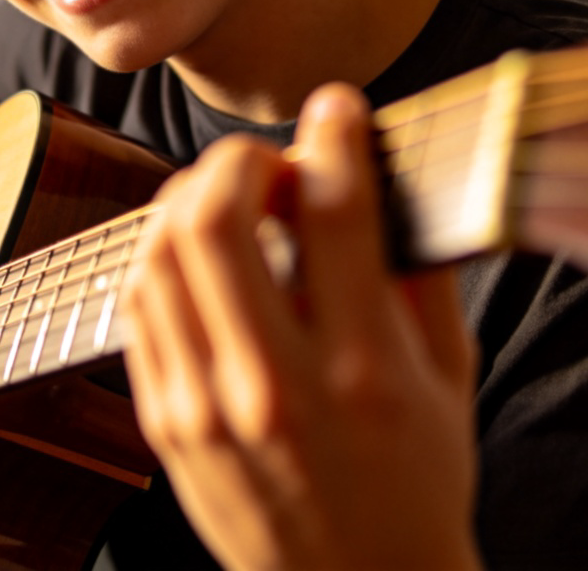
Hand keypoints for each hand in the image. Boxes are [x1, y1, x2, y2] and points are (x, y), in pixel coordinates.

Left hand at [121, 84, 480, 570]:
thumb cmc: (414, 479)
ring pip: (158, 252)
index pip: (335, 212)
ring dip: (188, 199)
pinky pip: (137, 302)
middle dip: (235, 158)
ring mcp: (204, 405)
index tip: (336, 108)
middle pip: (216, 218)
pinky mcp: (163, 420)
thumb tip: (378, 180)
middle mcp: (275, 386)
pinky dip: (159, 253)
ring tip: (225, 198)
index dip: (333, 136)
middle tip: (264, 160)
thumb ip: (417, 274)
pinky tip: (192, 251)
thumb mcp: (450, 377)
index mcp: (363, 370)